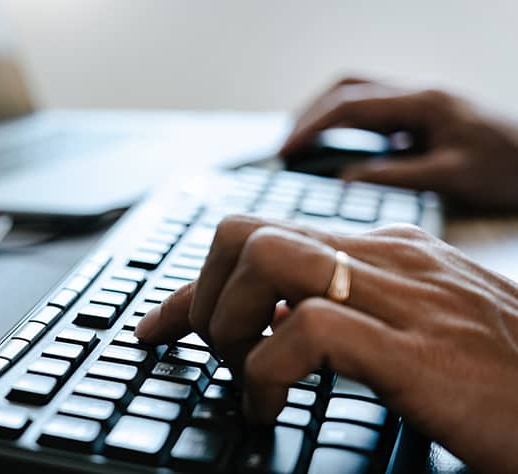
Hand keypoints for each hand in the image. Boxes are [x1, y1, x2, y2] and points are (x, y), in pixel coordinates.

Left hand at [135, 215, 517, 472]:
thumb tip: (277, 325)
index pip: (263, 238)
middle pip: (245, 231)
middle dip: (203, 295)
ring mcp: (399, 297)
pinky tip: (269, 411)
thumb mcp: (418, 327)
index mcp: (382, 251)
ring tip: (241, 375)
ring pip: (264, 259)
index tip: (158, 325)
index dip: (195, 285)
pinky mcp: (412, 349)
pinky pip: (302, 331)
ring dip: (225, 323)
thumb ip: (352, 311)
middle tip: (215, 354)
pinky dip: (262, 374)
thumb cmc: (504, 375)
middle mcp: (383, 259)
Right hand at [280, 78, 517, 209]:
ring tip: (301, 145)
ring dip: (325, 114)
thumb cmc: (507, 169)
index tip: (286, 151)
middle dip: (310, 115)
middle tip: (286, 148)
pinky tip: (336, 149)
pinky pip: (372, 110)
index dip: (312, 127)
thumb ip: (394, 176)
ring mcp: (418, 100)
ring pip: (357, 93)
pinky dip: (345, 124)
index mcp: (422, 101)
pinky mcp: (421, 114)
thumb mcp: (451, 177)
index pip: (350, 105)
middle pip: (347, 89)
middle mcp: (417, 92)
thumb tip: (343, 181)